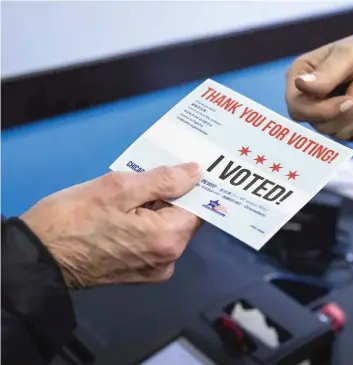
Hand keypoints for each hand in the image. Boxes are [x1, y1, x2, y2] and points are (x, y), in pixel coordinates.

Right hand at [20, 163, 202, 288]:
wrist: (38, 257)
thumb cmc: (74, 217)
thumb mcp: (118, 188)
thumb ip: (163, 180)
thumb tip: (195, 173)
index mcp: (168, 239)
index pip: (198, 207)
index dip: (191, 187)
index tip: (180, 170)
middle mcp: (169, 259)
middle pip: (183, 219)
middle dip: (169, 197)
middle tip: (145, 178)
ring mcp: (154, 270)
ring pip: (167, 229)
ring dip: (155, 210)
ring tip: (130, 195)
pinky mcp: (139, 274)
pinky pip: (153, 242)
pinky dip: (146, 226)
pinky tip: (124, 214)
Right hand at [285, 15, 352, 139]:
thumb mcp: (348, 55)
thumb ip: (326, 74)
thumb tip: (300, 85)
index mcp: (300, 77)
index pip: (296, 107)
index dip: (319, 110)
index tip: (346, 100)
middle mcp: (309, 98)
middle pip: (315, 123)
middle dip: (344, 111)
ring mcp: (326, 114)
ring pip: (334, 132)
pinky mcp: (345, 125)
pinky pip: (350, 136)